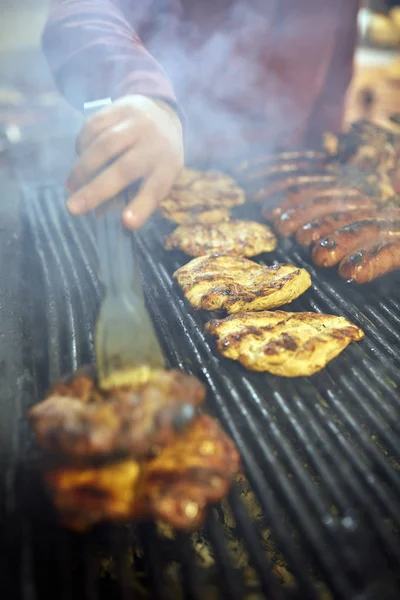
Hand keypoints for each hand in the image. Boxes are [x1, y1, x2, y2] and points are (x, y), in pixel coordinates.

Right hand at [65, 95, 183, 228]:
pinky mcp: (120, 107)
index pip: (155, 190)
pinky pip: (94, 127)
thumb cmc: (155, 158)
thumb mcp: (154, 178)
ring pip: (104, 146)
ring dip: (82, 168)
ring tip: (70, 187)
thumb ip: (131, 197)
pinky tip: (79, 157)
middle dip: (96, 191)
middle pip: (124, 169)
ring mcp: (138, 123)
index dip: (141, 207)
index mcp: (167, 168)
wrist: (162, 113)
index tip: (127, 223)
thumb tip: (98, 212)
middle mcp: (155, 144)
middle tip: (73, 209)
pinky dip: (81, 145)